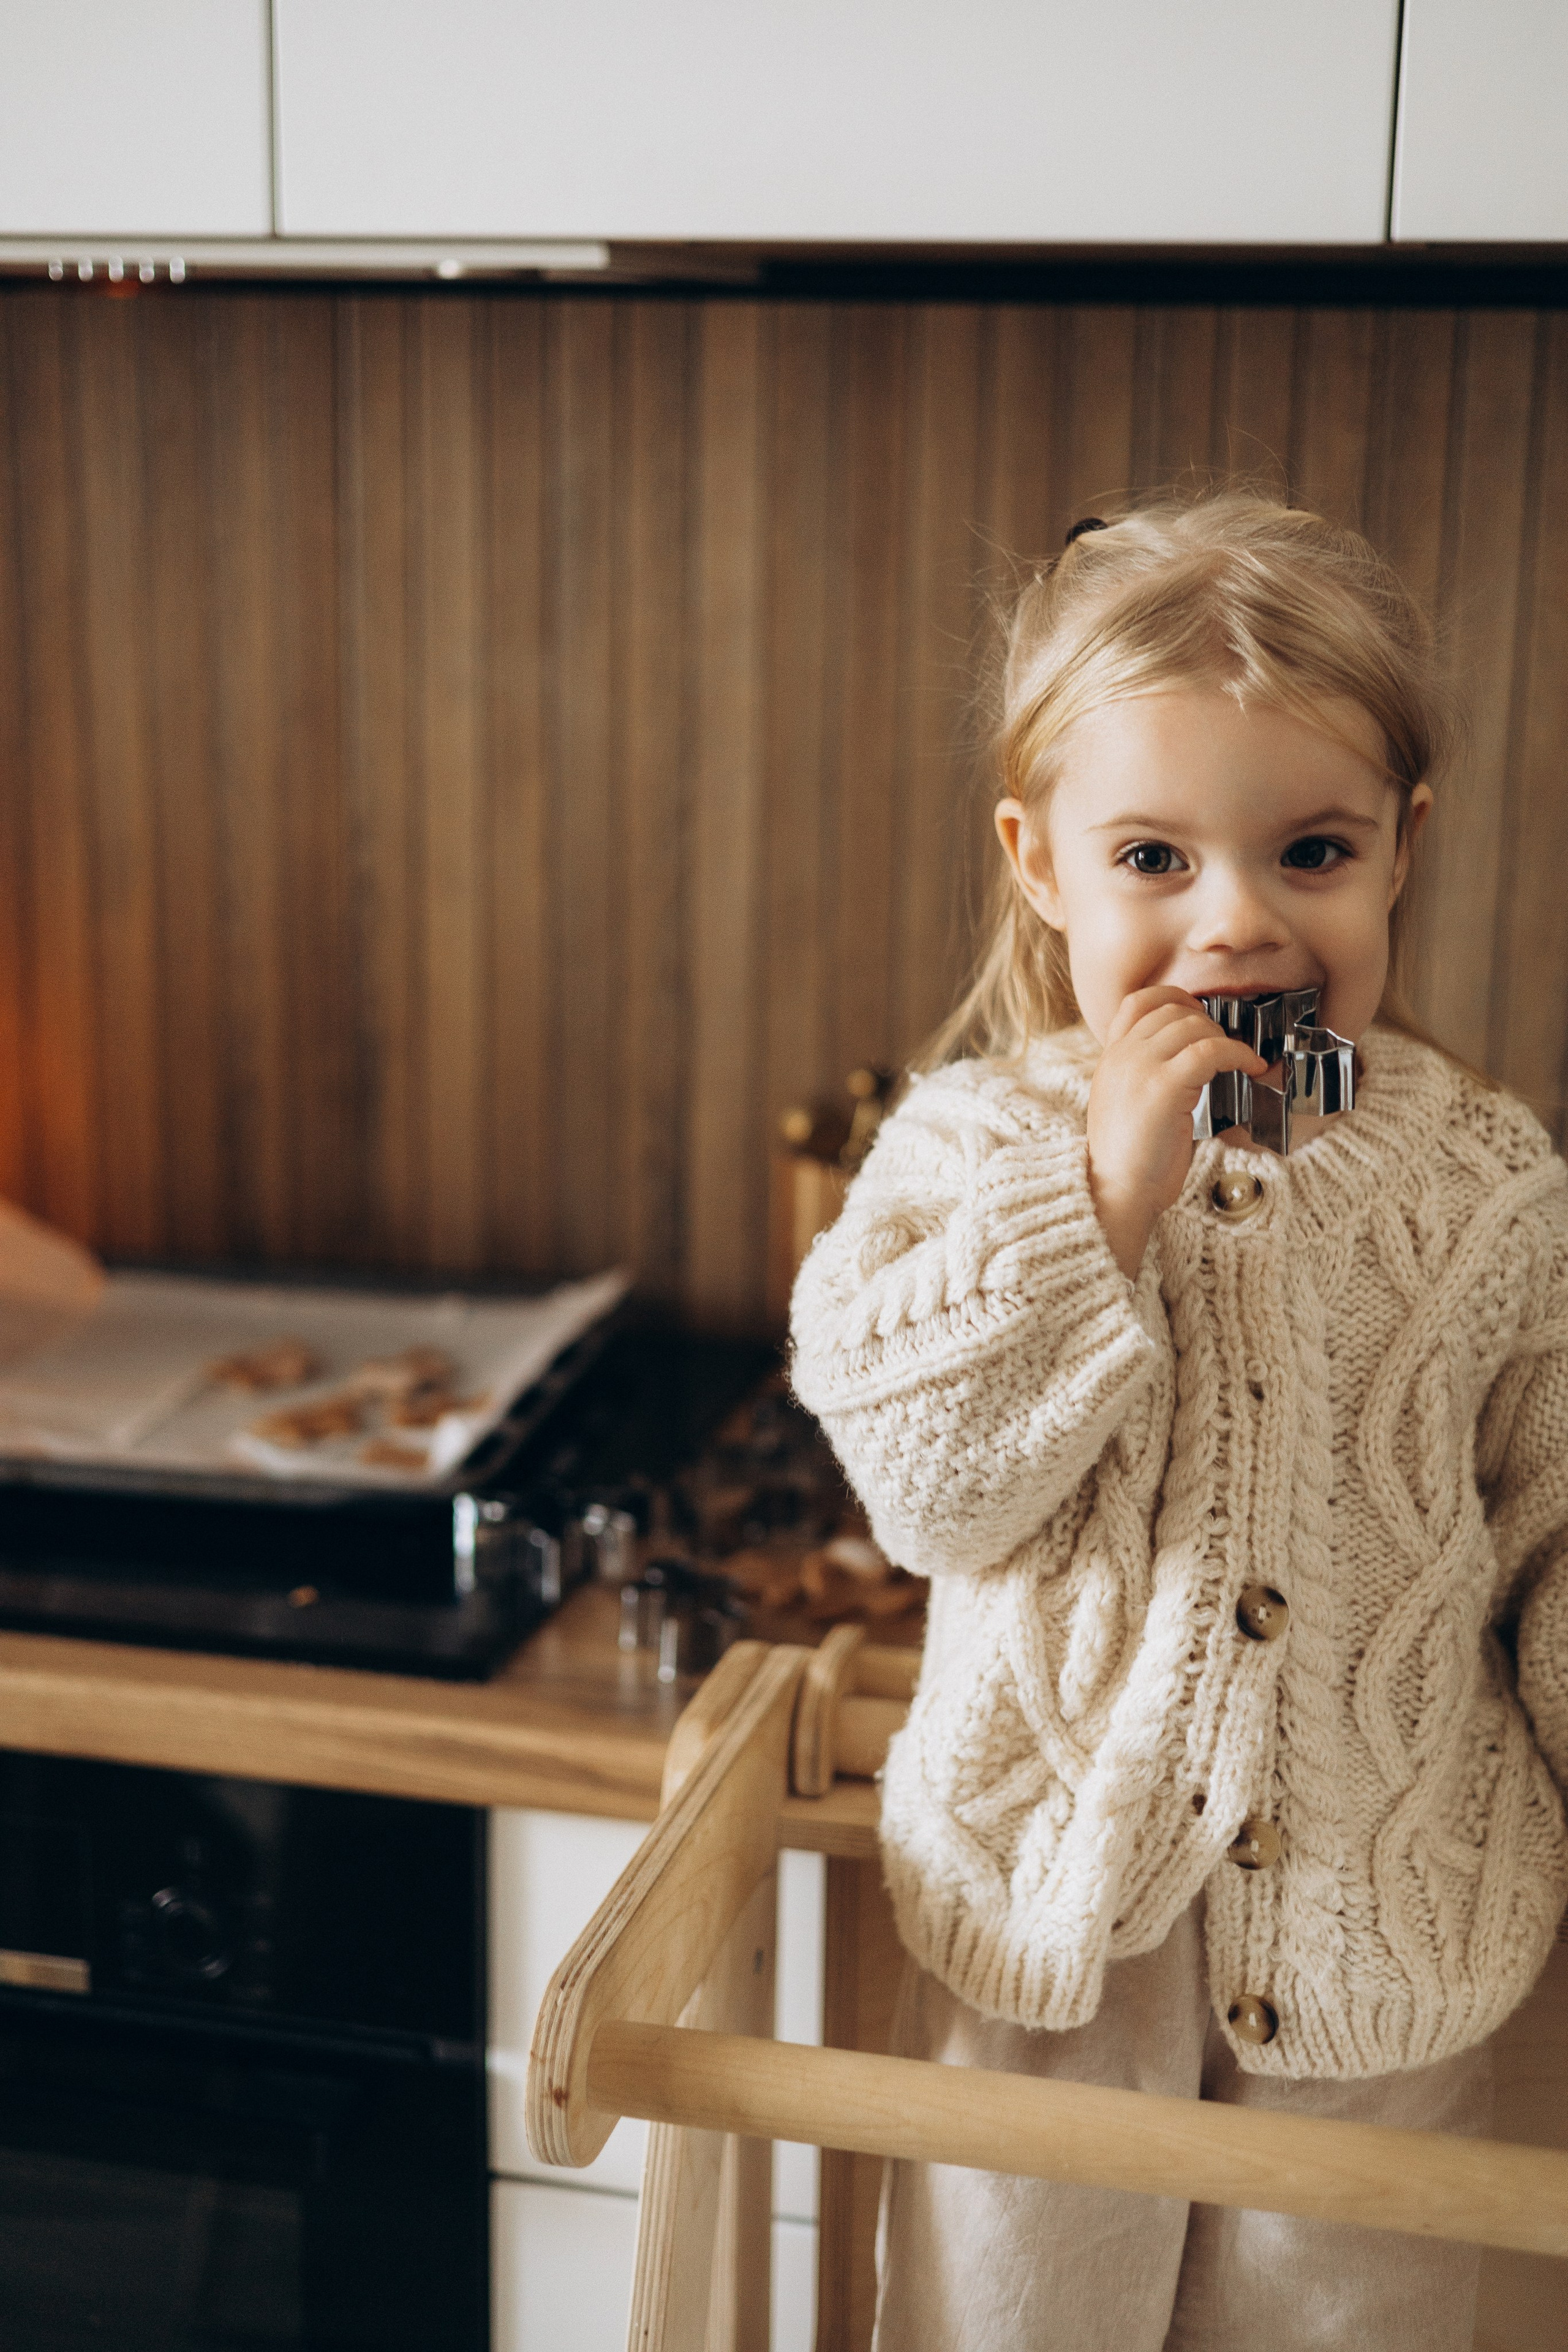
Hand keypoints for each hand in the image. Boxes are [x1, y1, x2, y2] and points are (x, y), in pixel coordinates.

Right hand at [1086, 988, 1267, 1277]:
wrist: (1115, 1192)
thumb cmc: (1130, 1161)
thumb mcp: (1127, 1104)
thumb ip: (1143, 1075)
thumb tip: (1184, 1059)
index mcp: (1110, 1058)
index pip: (1138, 1001)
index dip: (1175, 999)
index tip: (1200, 1015)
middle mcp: (1121, 1055)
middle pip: (1173, 1010)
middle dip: (1208, 1023)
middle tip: (1227, 1049)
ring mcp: (1140, 1067)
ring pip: (1194, 1025)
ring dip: (1225, 1039)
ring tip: (1239, 1061)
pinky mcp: (1164, 1086)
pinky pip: (1211, 1049)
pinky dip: (1239, 1053)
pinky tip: (1252, 1067)